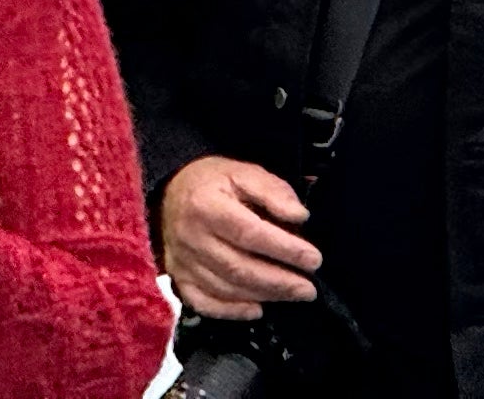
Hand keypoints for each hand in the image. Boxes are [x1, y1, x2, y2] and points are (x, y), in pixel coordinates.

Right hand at [159, 155, 318, 319]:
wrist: (169, 193)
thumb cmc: (214, 181)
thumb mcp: (245, 173)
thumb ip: (274, 192)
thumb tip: (300, 217)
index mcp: (208, 207)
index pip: (250, 233)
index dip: (284, 249)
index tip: (313, 259)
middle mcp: (192, 239)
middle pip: (238, 267)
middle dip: (279, 281)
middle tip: (309, 288)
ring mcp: (182, 263)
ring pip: (225, 288)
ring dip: (263, 295)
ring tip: (294, 295)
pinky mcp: (179, 278)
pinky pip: (202, 302)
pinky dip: (231, 311)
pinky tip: (257, 310)